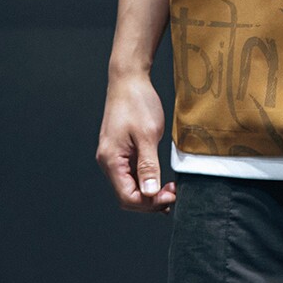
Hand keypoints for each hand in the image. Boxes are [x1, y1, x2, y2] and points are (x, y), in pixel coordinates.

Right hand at [96, 74, 176, 212]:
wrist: (129, 79)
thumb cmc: (137, 102)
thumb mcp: (147, 135)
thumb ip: (149, 166)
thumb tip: (150, 193)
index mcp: (111, 160)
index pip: (127, 197)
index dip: (149, 203)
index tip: (170, 197)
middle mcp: (108, 161)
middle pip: (127, 195)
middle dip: (150, 200)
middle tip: (173, 195)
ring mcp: (114, 156)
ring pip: (129, 185)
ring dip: (149, 192)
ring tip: (170, 191)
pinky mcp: (121, 150)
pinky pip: (132, 173)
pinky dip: (146, 179)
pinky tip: (160, 180)